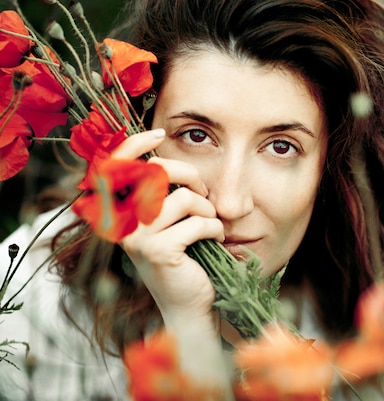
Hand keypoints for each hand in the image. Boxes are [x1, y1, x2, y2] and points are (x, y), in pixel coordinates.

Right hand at [112, 129, 222, 334]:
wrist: (188, 303)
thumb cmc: (182, 256)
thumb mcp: (167, 219)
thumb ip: (160, 191)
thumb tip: (166, 156)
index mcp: (119, 210)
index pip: (116, 166)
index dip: (135, 143)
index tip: (161, 132)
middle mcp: (120, 222)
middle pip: (157, 172)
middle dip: (191, 176)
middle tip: (204, 194)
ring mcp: (136, 237)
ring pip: (184, 199)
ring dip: (207, 210)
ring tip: (210, 225)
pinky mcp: (157, 251)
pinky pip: (199, 222)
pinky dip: (214, 229)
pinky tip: (213, 241)